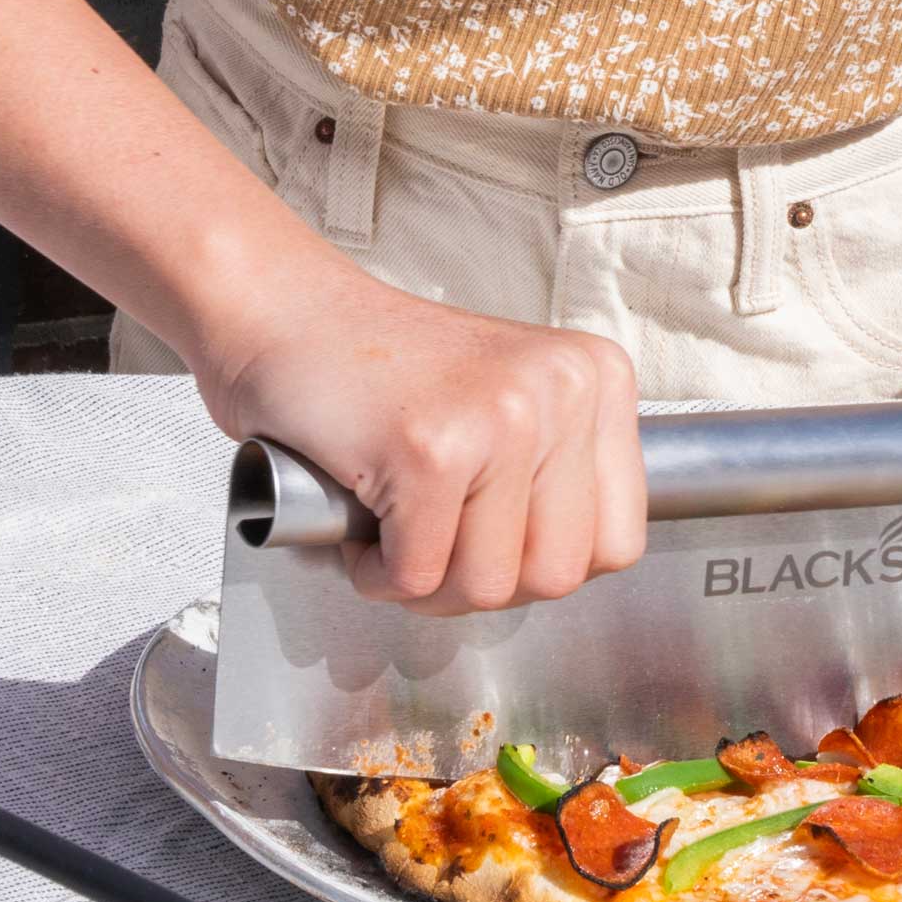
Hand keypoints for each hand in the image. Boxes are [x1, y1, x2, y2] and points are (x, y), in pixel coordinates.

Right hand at [202, 264, 648, 614]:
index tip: (495, 542)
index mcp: (597, 379)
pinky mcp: (429, 451)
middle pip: (559, 576)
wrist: (283, 314)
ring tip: (396, 525)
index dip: (545, 565)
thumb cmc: (382, 372)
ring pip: (490, 586)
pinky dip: (375, 572)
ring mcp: (501, 416)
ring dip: (427, 583)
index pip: (618, 542)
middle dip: (483, 584)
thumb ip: (558, 479)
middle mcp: (563, 389)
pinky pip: (417, 577)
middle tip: (432, 543)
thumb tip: (572, 574)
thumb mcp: (508, 406)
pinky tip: (362, 518)